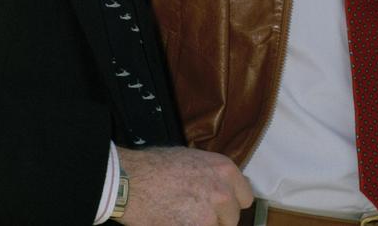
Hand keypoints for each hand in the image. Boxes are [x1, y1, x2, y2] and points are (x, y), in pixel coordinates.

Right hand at [115, 146, 252, 224]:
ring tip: (182, 217)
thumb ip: (212, 175)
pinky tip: (176, 221)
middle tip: (195, 214)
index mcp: (224, 169)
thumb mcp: (192, 159)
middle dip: (217, 218)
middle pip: (232, 218)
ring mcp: (211, 214)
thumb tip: (221, 188)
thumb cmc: (154, 167)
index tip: (222, 208)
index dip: (231, 204)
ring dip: (203, 224)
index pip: (245, 197)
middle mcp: (223, 191)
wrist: (132, 182)